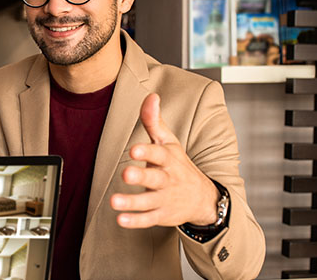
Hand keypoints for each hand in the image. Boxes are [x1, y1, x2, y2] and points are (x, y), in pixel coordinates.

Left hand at [110, 93, 218, 227]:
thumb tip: (150, 96)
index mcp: (168, 159)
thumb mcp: (168, 142)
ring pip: (148, 201)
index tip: (134, 150)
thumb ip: (154, 121)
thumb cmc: (178, 165)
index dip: (146, 152)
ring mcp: (165, 198)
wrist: (202, 197)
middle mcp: (167, 179)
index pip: (158, 154)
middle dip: (141, 176)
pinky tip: (120, 219)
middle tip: (126, 174)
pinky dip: (135, 220)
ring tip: (113, 201)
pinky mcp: (161, 215)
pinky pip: (148, 219)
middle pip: (155, 178)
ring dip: (131, 202)